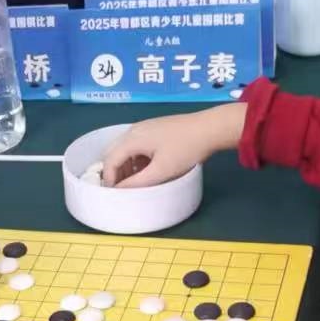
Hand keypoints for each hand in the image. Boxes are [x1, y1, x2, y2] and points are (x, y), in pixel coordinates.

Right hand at [105, 106, 244, 186]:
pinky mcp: (155, 127)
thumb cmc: (185, 149)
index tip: (114, 193)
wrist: (210, 128)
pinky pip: (137, 144)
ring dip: (126, 165)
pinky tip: (147, 169)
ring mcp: (145, 127)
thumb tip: (120, 190)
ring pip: (126, 148)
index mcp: (132, 138)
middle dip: (115, 171)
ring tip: (134, 182)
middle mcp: (134, 130)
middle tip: (122, 188)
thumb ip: (138, 182)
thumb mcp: (161, 171)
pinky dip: (136, 158)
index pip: (110, 160)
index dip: (109, 178)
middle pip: (115, 151)